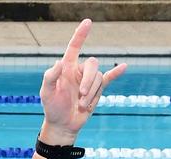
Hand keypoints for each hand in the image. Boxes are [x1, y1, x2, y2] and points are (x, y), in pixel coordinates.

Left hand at [39, 19, 126, 143]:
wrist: (63, 124)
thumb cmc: (52, 107)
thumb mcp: (46, 92)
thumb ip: (50, 76)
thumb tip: (59, 62)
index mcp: (66, 68)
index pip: (74, 47)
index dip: (80, 35)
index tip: (88, 22)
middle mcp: (79, 71)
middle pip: (92, 65)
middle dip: (88, 81)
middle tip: (80, 96)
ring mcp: (88, 80)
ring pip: (98, 78)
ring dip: (91, 93)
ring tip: (81, 105)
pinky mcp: (97, 90)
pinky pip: (108, 78)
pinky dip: (116, 73)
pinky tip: (124, 67)